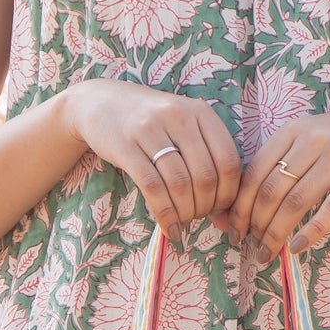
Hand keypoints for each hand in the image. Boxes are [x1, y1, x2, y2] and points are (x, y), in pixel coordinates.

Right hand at [61, 80, 242, 241]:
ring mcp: (150, 130)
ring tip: (182, 222)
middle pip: (205, 176)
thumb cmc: (151, 122)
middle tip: (197, 217)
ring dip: (185, 213)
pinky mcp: (125, 147)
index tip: (220, 208)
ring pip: (180, 184)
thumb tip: (227, 215)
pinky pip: (152, 187)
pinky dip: (165, 214)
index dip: (228, 193)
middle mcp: (178, 117)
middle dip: (205, 207)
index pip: (228, 160)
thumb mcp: (184, 127)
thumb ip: (207, 159)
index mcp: (199, 112)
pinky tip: (168, 227)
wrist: (101, 102)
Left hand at [233, 101, 329, 253]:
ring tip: (269, 253)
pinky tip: (298, 247)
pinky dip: (311, 231)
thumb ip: (282, 160)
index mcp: (293, 130)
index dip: (239, 206)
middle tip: (250, 247)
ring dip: (277, 233)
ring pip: (296, 202)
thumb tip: (246, 202)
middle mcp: (313, 140)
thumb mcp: (312, 136)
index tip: (233, 230)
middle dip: (255, 224)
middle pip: (271, 190)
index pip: (254, 172)